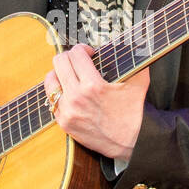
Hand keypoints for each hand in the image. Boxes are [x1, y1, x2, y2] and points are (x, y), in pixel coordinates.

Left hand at [42, 44, 149, 160]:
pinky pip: (52, 100)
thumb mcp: (138, 83)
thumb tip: (132, 44)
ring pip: (50, 81)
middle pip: (59, 63)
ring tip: (71, 76)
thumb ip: (135, 61)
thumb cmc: (134, 114)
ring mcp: (67, 111)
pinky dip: (60, 93)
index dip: (83, 49)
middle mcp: (76, 98)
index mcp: (93, 86)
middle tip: (79, 61)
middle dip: (70, 57)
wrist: (130, 144)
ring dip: (60, 74)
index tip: (89, 53)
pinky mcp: (64, 123)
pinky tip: (71, 93)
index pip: (76, 54)